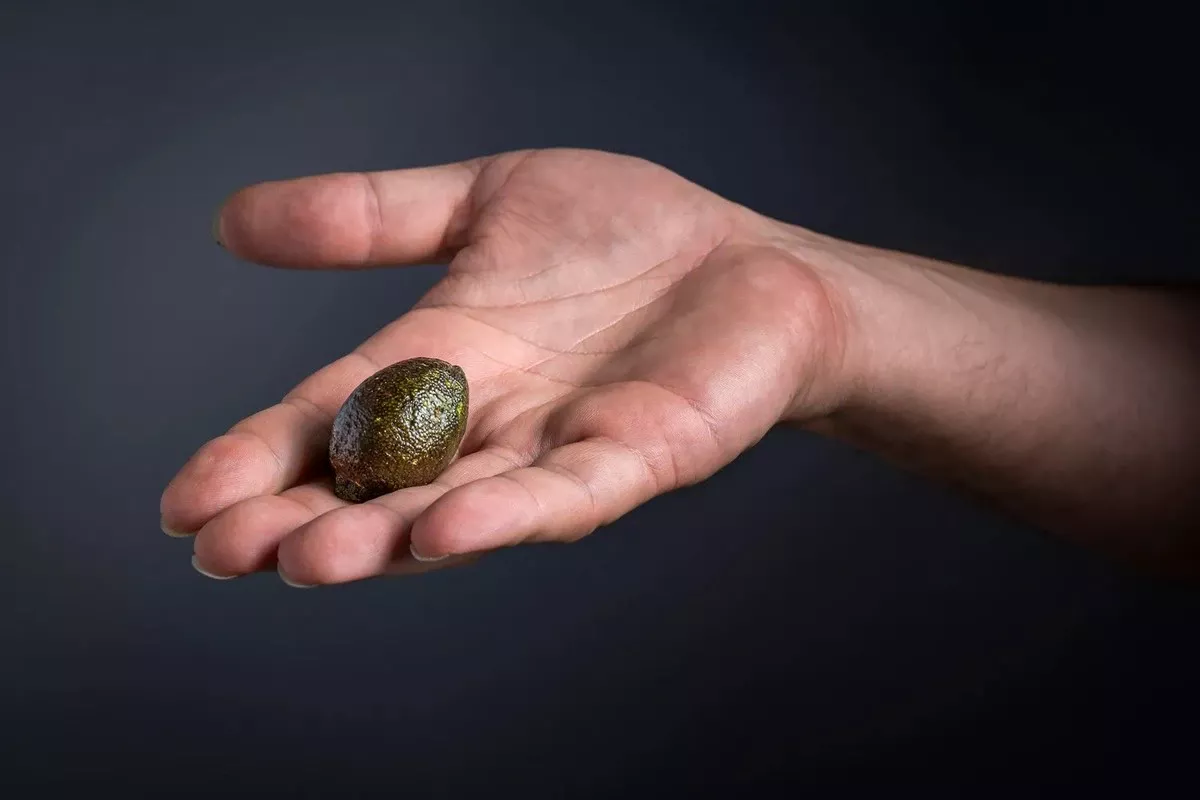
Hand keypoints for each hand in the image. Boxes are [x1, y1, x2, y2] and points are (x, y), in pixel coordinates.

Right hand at [161, 148, 850, 585]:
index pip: (332, 417)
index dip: (260, 458)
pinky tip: (442, 533)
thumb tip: (232, 220)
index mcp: (444, 360)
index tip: (184, 504)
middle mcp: (489, 421)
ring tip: (304, 561)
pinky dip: (506, 515)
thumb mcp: (484, 200)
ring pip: (458, 505)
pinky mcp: (639, 455)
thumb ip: (374, 216)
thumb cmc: (629, 236)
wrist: (752, 259)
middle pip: (380, 482)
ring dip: (383, 537)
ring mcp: (561, 446)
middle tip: (221, 553)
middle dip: (302, 519)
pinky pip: (566, 494)